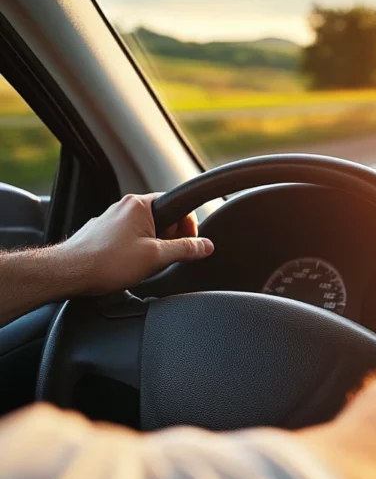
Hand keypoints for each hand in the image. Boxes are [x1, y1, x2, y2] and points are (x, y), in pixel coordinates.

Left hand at [58, 193, 213, 294]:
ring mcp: (111, 219)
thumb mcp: (156, 257)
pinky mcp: (101, 233)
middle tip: (166, 258)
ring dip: (152, 245)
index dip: (189, 228)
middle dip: (170, 238)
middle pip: (163, 218)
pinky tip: (128, 266)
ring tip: (145, 264)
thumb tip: (206, 246)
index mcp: (140, 204)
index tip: (189, 245)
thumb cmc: (106, 262)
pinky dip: (134, 249)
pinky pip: (128, 237)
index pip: (178, 207)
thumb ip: (185, 249)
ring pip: (145, 229)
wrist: (67, 273)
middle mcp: (124, 206)